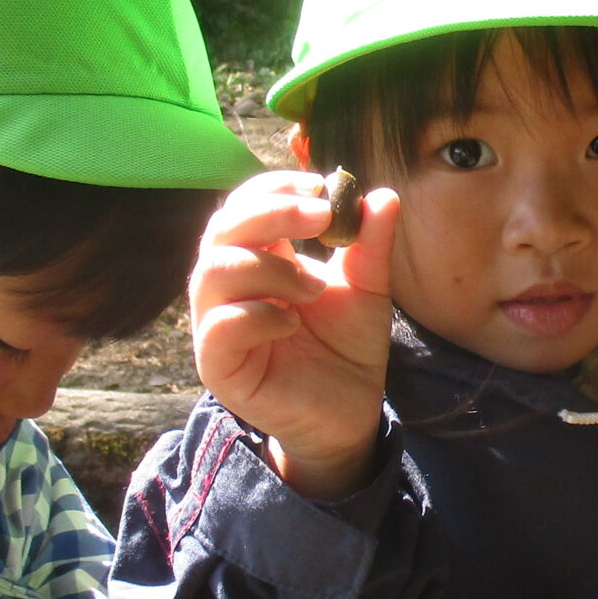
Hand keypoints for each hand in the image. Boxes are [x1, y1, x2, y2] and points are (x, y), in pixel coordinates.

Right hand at [190, 169, 402, 499]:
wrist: (348, 413)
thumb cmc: (346, 347)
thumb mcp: (367, 290)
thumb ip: (370, 245)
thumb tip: (383, 195)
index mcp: (257, 259)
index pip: (242, 207)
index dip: (274, 188)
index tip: (319, 185)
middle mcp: (228, 287)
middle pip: (221, 229)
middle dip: (272, 213)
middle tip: (321, 217)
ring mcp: (216, 325)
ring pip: (213, 272)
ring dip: (270, 267)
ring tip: (315, 287)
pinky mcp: (218, 366)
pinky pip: (218, 327)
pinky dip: (258, 315)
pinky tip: (292, 324)